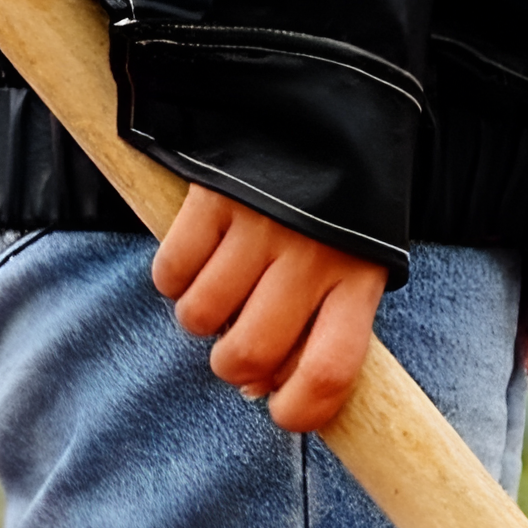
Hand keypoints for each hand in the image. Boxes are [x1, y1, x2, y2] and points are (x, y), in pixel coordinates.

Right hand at [153, 186, 386, 432]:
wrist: (322, 112)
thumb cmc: (340, 219)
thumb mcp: (354, 271)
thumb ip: (317, 331)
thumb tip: (256, 389)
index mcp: (356, 283)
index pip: (329, 371)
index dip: (301, 411)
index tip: (281, 415)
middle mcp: (309, 258)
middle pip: (253, 352)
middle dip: (234, 369)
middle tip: (237, 355)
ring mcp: (259, 225)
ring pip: (202, 315)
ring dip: (199, 323)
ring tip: (218, 302)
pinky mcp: (212, 195)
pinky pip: (171, 269)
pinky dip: (171, 283)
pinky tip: (191, 271)